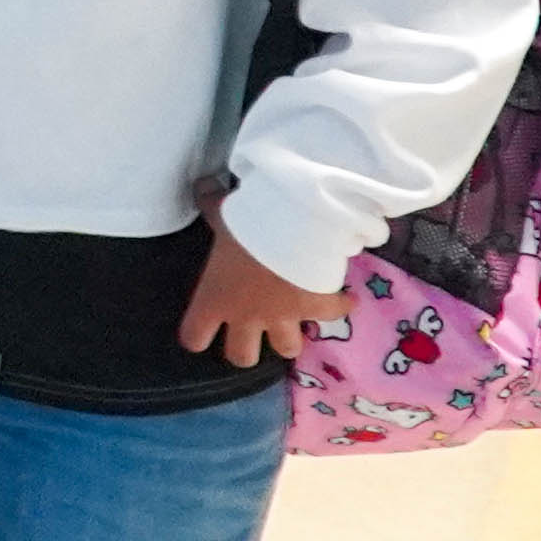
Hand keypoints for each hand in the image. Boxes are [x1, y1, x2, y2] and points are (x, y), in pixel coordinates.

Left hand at [179, 198, 351, 368]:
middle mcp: (246, 316)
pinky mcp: (315, 307)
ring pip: (286, 348)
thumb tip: (201, 184)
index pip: (194, 337)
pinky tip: (346, 298)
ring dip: (288, 338)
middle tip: (248, 333)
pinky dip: (340, 306)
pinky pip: (332, 314)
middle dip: (244, 349)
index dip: (196, 336)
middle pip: (241, 356)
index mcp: (214, 300)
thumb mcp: (218, 210)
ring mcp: (283, 316)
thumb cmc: (244, 225)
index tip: (201, 330)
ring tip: (290, 323)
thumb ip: (208, 202)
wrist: (290, 228)